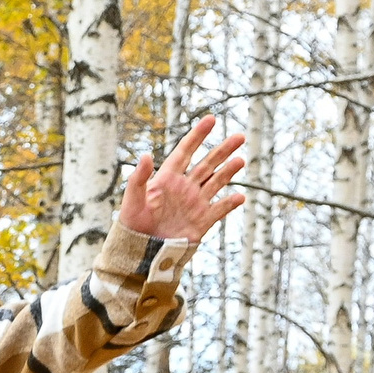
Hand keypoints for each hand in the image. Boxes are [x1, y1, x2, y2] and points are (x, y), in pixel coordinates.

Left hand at [117, 115, 246, 244]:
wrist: (140, 253)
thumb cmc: (132, 226)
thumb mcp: (132, 200)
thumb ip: (138, 178)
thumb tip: (145, 155)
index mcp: (167, 179)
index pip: (185, 152)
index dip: (197, 135)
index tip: (211, 119)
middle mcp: (184, 188)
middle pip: (207, 164)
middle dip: (223, 150)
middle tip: (239, 136)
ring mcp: (194, 204)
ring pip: (216, 182)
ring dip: (229, 171)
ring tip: (241, 160)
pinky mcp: (201, 222)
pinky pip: (219, 210)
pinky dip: (230, 203)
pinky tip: (240, 197)